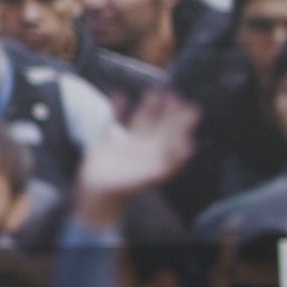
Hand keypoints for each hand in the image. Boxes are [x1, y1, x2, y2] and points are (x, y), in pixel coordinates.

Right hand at [71, 90, 197, 221]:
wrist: (96, 195)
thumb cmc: (123, 189)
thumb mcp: (149, 177)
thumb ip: (168, 161)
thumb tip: (187, 147)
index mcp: (157, 157)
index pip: (175, 137)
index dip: (183, 124)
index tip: (191, 109)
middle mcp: (146, 150)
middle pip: (161, 127)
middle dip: (170, 112)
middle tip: (177, 96)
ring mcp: (128, 145)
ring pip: (142, 121)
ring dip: (149, 107)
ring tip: (155, 92)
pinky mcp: (110, 142)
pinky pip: (114, 121)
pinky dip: (117, 109)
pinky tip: (118, 95)